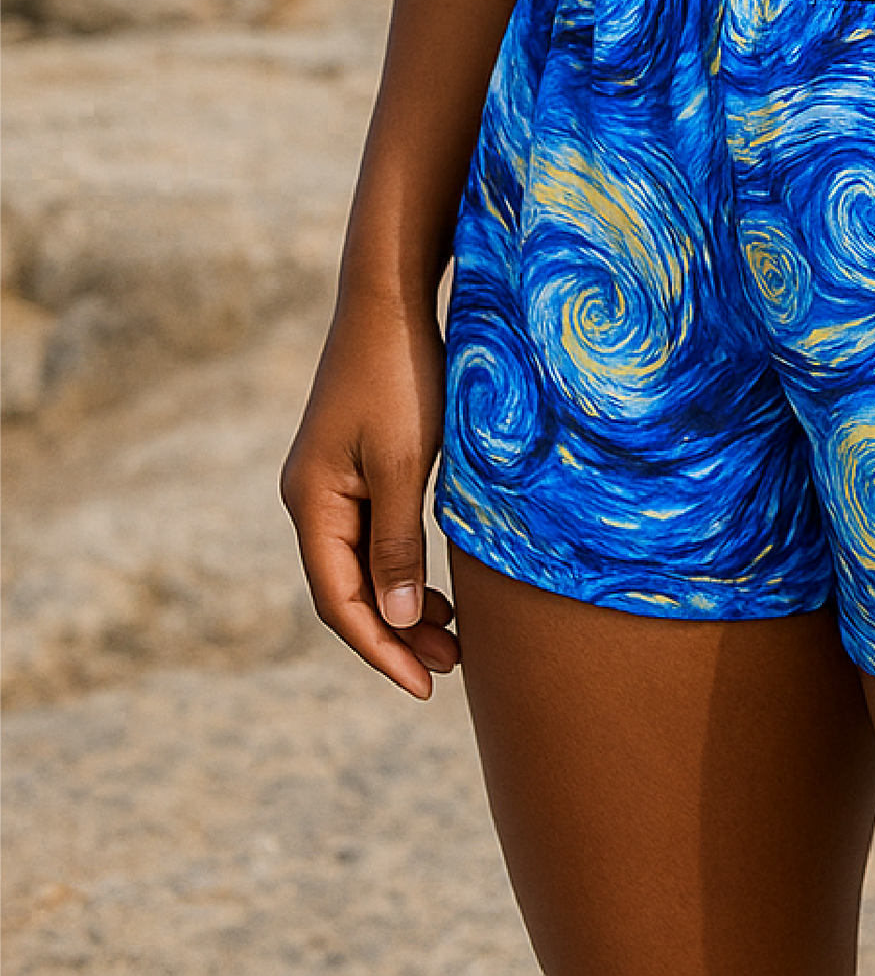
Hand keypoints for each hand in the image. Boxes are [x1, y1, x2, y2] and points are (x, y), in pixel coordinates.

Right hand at [280, 291, 460, 697]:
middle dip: (396, 636)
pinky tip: (436, 584)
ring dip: (402, 605)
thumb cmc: (401, 376)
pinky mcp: (355, 462)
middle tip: (451, 669)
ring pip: (362, 565)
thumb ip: (396, 541)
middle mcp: (311, 498)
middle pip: (348, 590)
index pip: (340, 601)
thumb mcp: (404, 462)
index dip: (381, 650)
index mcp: (313, 503)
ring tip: (453, 639)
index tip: (424, 686)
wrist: (391, 297)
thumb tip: (396, 621)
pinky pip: (372, 535)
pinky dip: (402, 565)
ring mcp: (331, 481)